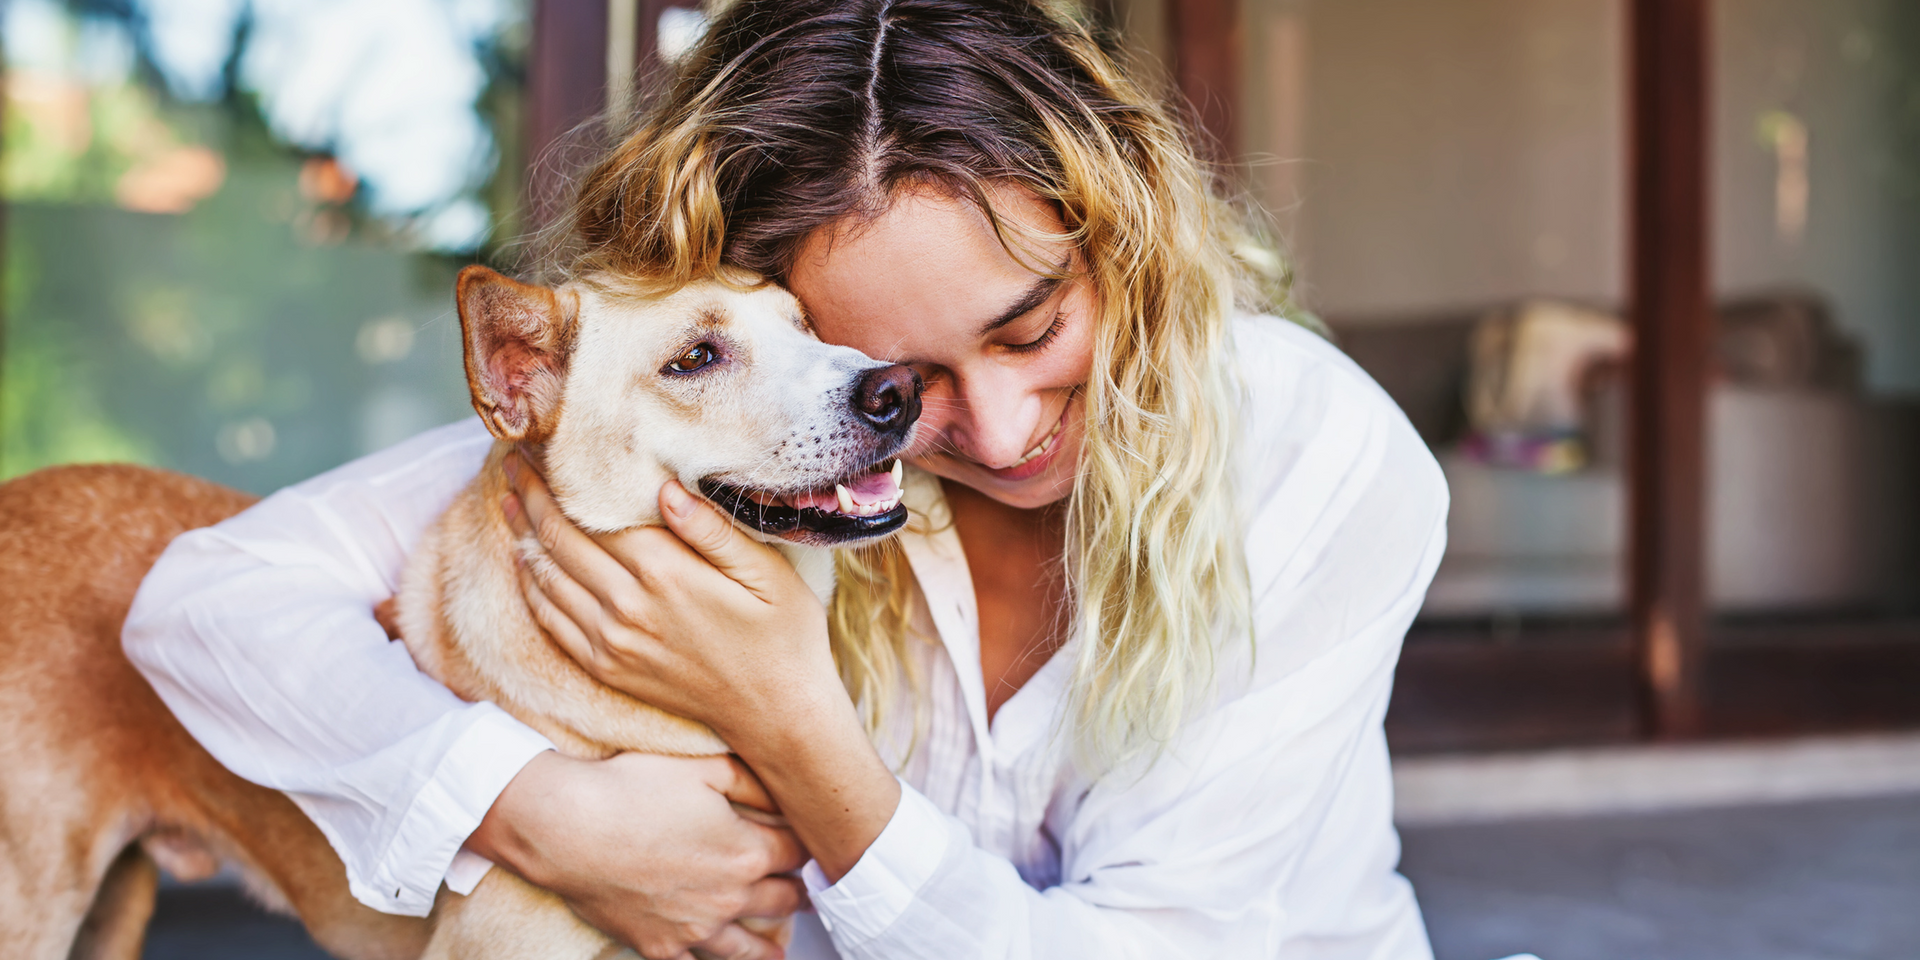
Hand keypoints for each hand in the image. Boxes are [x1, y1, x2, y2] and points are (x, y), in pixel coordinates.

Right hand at [466, 750, 805, 959]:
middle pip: (784, 900)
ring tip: (780, 948)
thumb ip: (752, 781)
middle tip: (804, 889)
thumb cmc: (631, 790)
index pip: (798, 853)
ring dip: (770, 945)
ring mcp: (696, 929)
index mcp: (747, 851)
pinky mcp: (660, 947)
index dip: (807, 844)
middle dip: (798, 891)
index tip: (809, 843)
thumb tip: (785, 792)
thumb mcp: (703, 768)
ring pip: (750, 948)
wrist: (568, 830)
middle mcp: (730, 897)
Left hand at [501, 453, 902, 881]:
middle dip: (531, 497)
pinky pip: (551, 622)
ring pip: (546, 579)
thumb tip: (665, 488)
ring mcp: (611, 643)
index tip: (542, 448)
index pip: (593, 515)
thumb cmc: (783, 637)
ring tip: (509, 501)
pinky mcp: (606, 668)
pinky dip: (531, 587)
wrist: (776, 715)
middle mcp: (628, 607)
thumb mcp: (768, 574)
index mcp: (666, 573)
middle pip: (560, 541)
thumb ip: (713, 530)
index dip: (560, 480)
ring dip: (522, 536)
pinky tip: (526, 564)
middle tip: (512, 463)